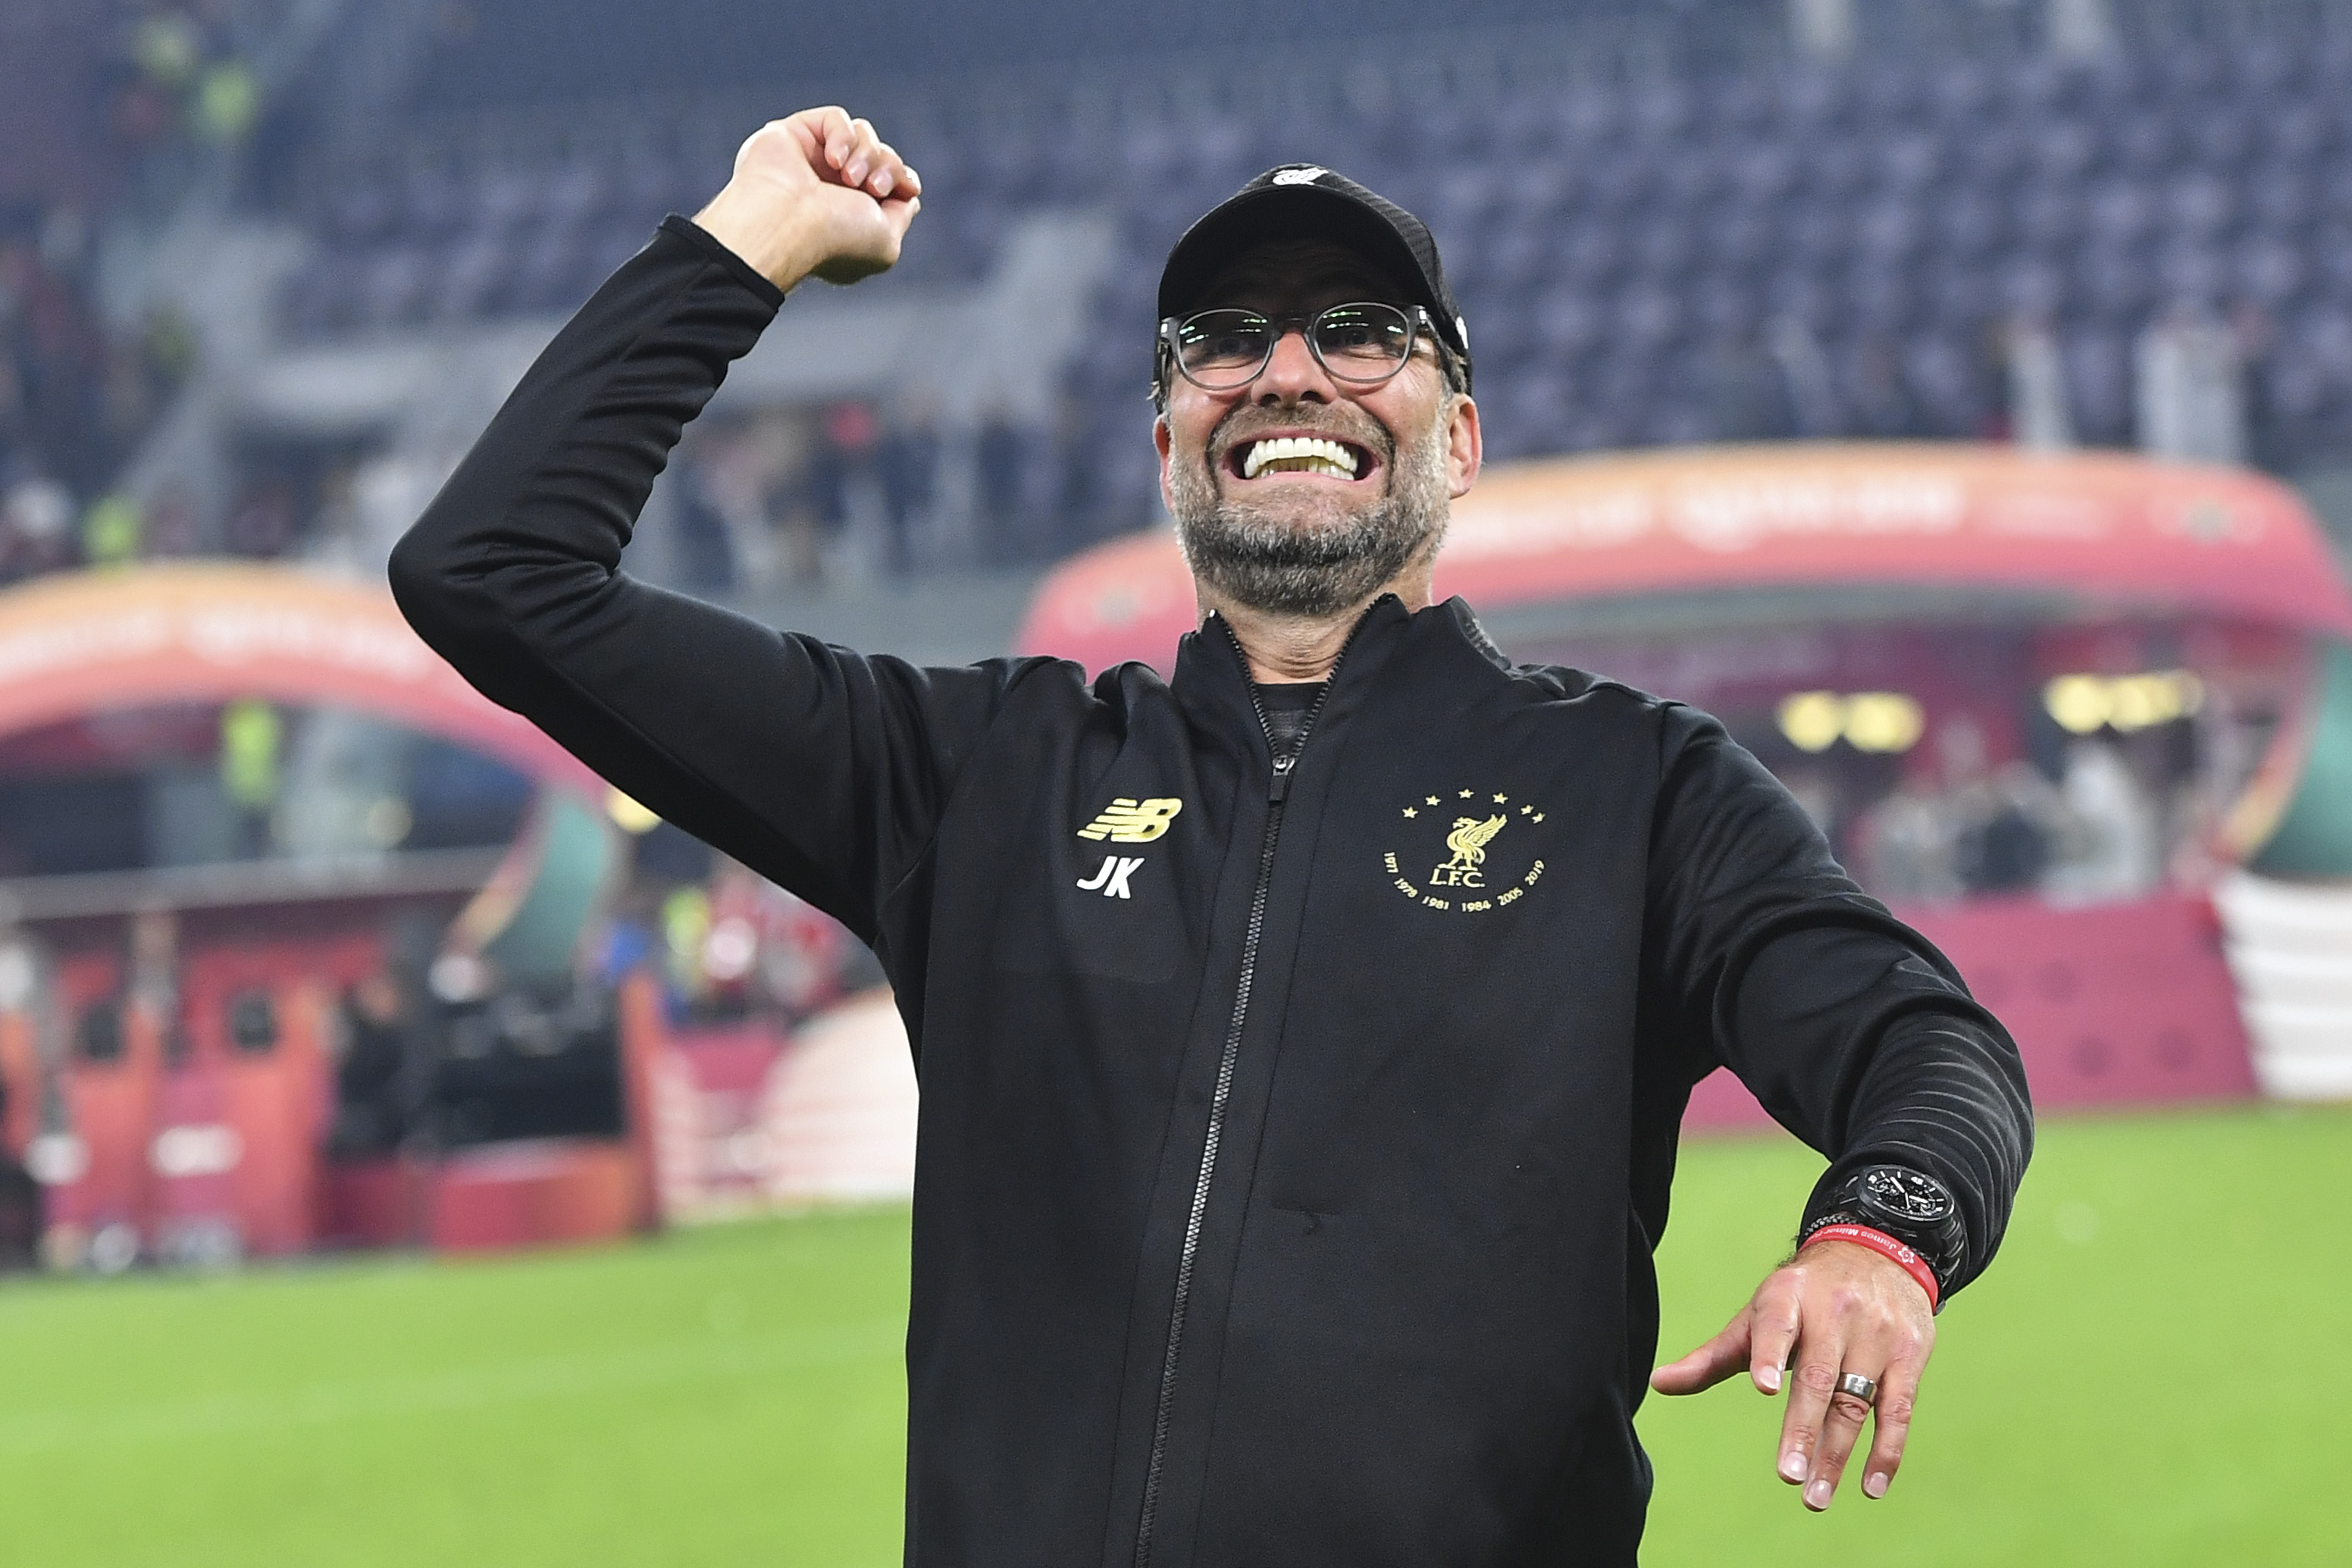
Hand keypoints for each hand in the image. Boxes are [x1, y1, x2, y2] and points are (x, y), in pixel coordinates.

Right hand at [692, 107, 920, 291]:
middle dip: (888, 166)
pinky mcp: (793, 134)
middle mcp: (830, 188)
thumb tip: (908, 193)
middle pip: (881, 155)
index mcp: (850, 214)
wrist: (789, 224)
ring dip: (868, 154)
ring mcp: (811, 161)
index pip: (890, 181)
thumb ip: (901, 214)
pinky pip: (836, 118)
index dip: (903, 178)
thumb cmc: (837, 239)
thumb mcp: (886, 241)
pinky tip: (833, 159)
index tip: (908, 188)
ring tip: (851, 177)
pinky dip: (843, 135)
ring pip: (863, 134)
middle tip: (874, 187)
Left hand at [1649, 1240, 1933, 1510]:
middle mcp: (1835, 1312)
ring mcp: (1876, 1334)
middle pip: (1818, 1377)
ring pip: (1855, 1401)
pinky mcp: (1909, 1355)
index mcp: (1788, 1297)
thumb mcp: (1758, 1316)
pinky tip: (1869, 1485)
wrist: (1878, 1253)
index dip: (1768, 1355)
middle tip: (1788, 1477)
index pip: (1776, 1327)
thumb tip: (1657, 1385)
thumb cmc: (1803, 1297)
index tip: (1760, 1386)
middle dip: (1802, 1429)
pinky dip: (1886, 1451)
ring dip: (1837, 1453)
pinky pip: (1899, 1409)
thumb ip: (1713, 1356)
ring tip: (1815, 1493)